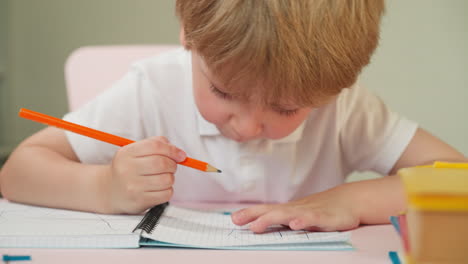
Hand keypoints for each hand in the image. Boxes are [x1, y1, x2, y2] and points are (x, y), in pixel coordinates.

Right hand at [106, 136, 185, 213]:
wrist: (108, 191)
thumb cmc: (127, 169)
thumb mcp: (134, 151)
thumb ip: (155, 144)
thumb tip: (178, 152)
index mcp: (127, 153)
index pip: (155, 146)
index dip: (172, 149)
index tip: (180, 155)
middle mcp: (127, 169)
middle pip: (162, 163)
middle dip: (173, 165)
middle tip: (171, 167)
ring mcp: (133, 186)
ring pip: (167, 180)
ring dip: (170, 178)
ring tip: (162, 178)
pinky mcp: (139, 201)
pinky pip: (166, 194)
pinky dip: (167, 191)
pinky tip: (159, 189)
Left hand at [231, 185, 360, 232]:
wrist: (349, 201)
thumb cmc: (320, 209)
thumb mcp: (298, 215)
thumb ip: (280, 220)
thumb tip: (257, 224)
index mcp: (289, 210)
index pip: (266, 210)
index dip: (250, 214)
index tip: (233, 219)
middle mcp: (296, 210)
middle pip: (272, 211)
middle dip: (255, 215)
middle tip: (238, 221)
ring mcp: (310, 212)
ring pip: (288, 215)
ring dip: (272, 218)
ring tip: (257, 225)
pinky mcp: (325, 218)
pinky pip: (313, 220)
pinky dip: (304, 221)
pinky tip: (295, 224)